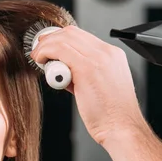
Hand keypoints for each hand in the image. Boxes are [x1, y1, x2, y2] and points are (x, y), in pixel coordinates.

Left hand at [29, 26, 143, 145]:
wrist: (122, 128)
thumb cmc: (111, 115)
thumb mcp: (100, 87)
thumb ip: (82, 75)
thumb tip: (64, 72)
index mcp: (113, 56)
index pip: (82, 36)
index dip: (61, 38)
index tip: (49, 47)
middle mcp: (107, 53)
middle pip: (72, 32)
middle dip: (50, 39)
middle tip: (39, 51)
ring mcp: (99, 59)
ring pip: (64, 38)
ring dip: (46, 46)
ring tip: (38, 58)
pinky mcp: (87, 68)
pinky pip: (60, 50)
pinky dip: (46, 53)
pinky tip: (41, 61)